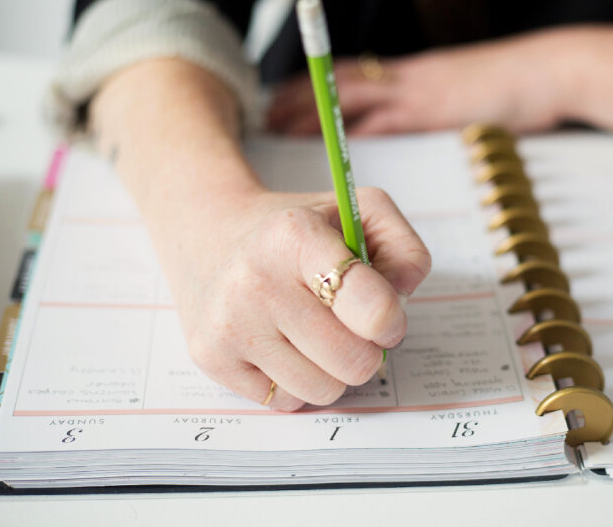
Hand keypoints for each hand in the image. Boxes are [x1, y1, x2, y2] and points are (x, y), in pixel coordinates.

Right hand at [168, 187, 430, 410]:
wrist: (209, 233)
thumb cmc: (295, 232)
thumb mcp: (358, 211)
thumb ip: (403, 250)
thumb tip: (401, 302)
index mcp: (296, 234)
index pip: (370, 306)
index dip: (391, 321)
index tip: (386, 316)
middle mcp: (257, 279)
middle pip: (354, 361)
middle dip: (366, 349)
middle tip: (349, 325)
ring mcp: (230, 323)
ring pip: (323, 390)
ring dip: (332, 370)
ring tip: (314, 333)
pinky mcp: (211, 358)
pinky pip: (287, 401)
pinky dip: (296, 381)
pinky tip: (282, 344)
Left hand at [267, 31, 571, 135]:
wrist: (546, 70)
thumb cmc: (512, 86)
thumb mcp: (462, 92)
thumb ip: (434, 106)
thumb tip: (412, 132)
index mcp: (414, 75)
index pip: (355, 75)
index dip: (317, 85)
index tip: (288, 96)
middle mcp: (409, 79)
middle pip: (342, 84)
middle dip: (303, 98)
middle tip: (268, 113)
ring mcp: (420, 92)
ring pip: (354, 98)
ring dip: (317, 112)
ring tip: (280, 125)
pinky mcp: (435, 110)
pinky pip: (388, 119)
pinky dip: (358, 130)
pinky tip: (333, 142)